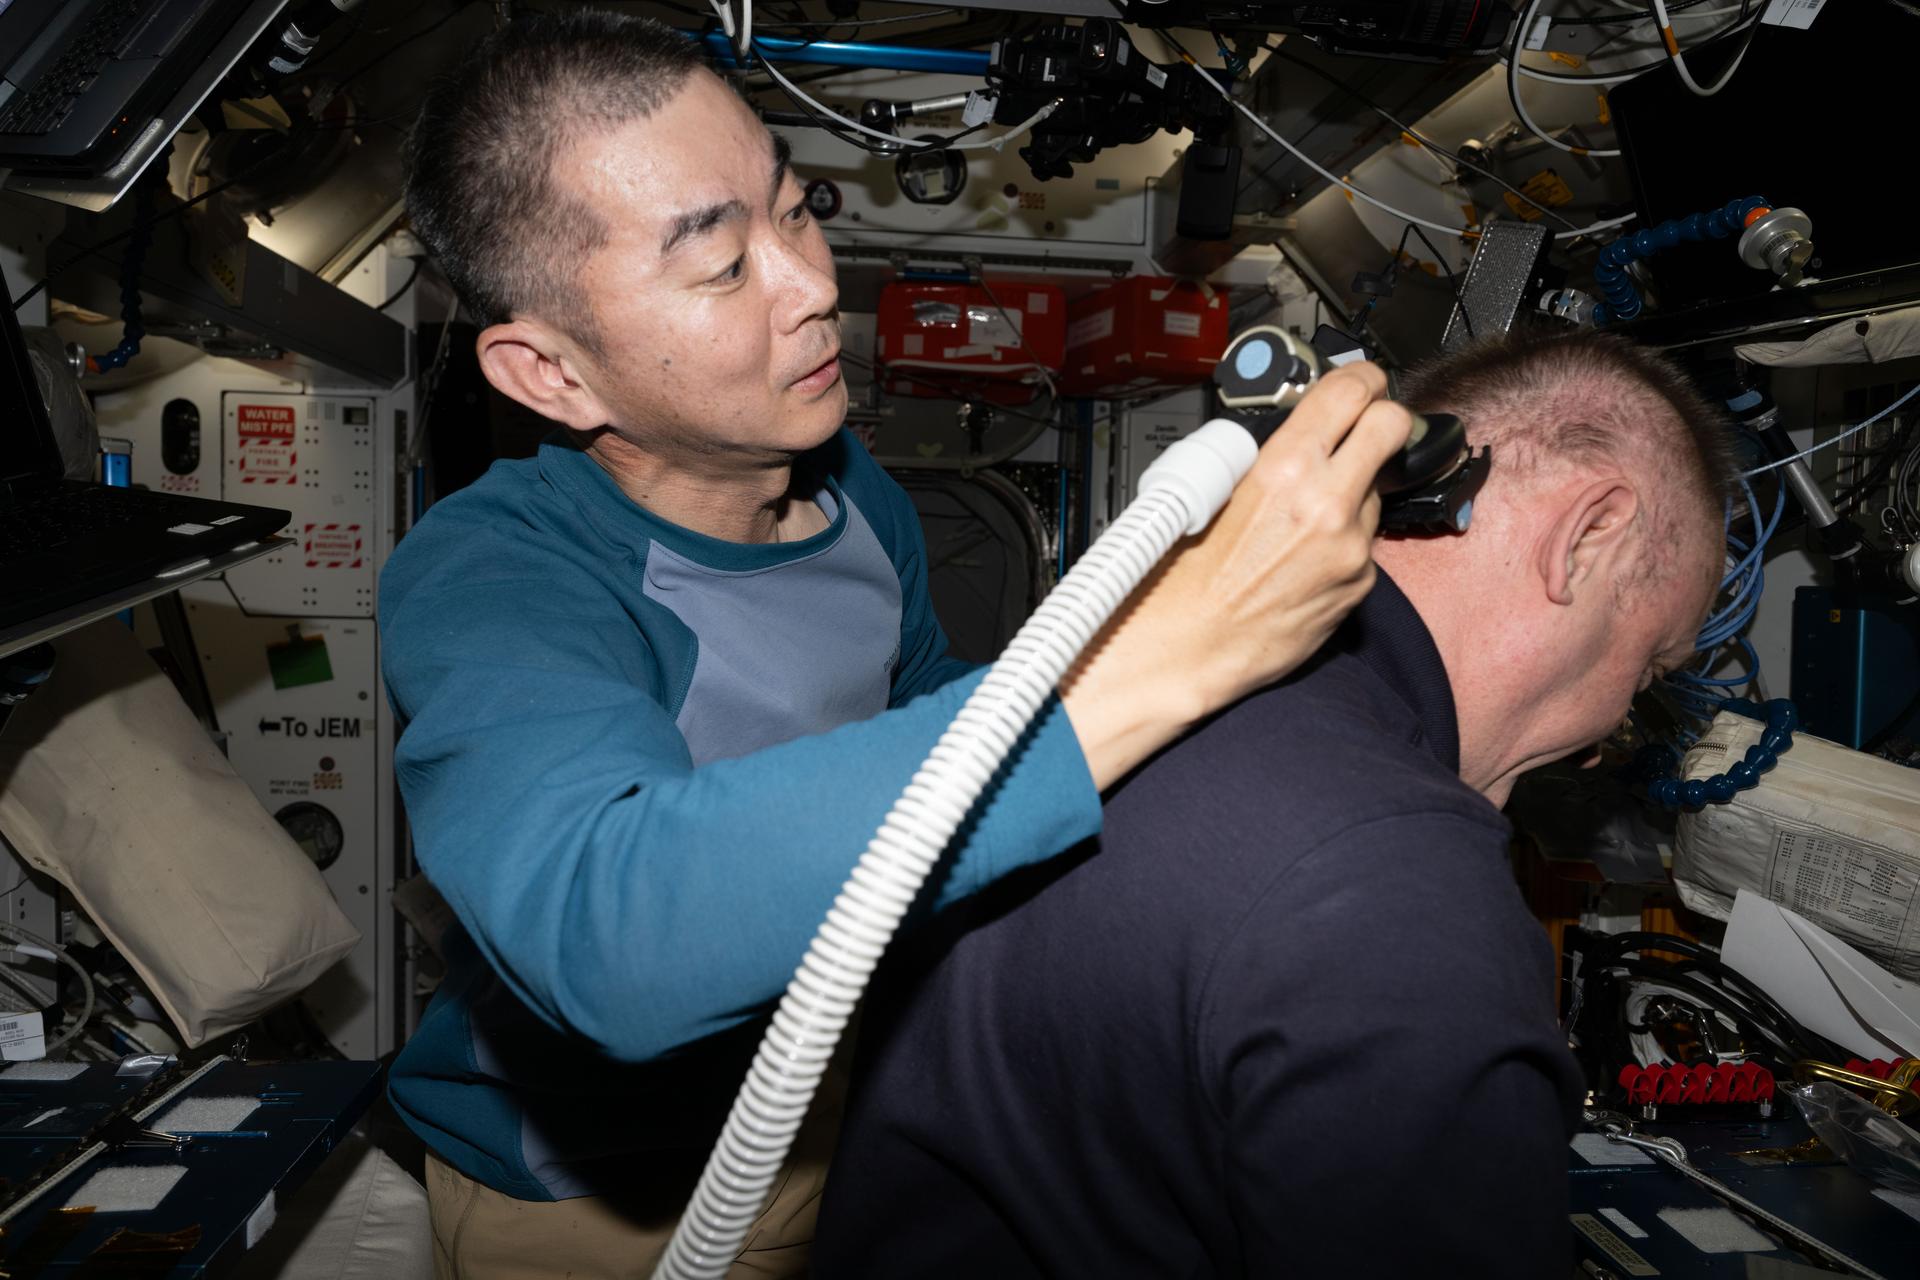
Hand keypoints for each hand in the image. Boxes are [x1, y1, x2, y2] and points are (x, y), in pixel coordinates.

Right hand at [1061, 363, 1412, 789]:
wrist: (1188, 648)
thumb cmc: (1183, 579)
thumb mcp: (1214, 491)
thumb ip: (1270, 457)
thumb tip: (1301, 431)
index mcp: (1285, 468)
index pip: (1353, 392)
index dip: (1363, 379)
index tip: (1362, 381)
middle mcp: (1328, 503)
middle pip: (1393, 426)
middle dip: (1383, 419)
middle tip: (1365, 425)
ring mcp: (1351, 546)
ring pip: (1378, 490)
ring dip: (1355, 490)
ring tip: (1306, 516)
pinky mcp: (1360, 583)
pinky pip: (1366, 542)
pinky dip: (1344, 541)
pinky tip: (1304, 556)